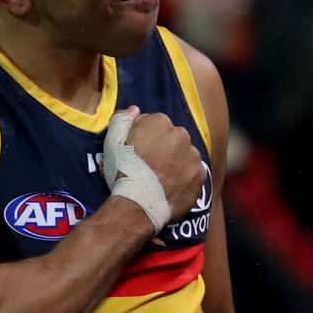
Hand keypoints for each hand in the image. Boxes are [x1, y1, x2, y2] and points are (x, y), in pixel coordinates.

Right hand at [105, 107, 204, 221]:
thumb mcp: (111, 141)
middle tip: (149, 166)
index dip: (143, 138)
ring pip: (184, 155)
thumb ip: (122, 119)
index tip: (137, 152)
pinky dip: (184, 179)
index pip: (153, 124)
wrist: (138, 203)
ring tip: (160, 179)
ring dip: (175, 163)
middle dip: (163, 148)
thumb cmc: (122, 171)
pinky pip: (192, 173)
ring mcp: (193, 155)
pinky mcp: (200, 175)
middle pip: (172, 138)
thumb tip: (135, 109)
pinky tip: (170, 188)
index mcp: (159, 122)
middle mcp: (181, 134)